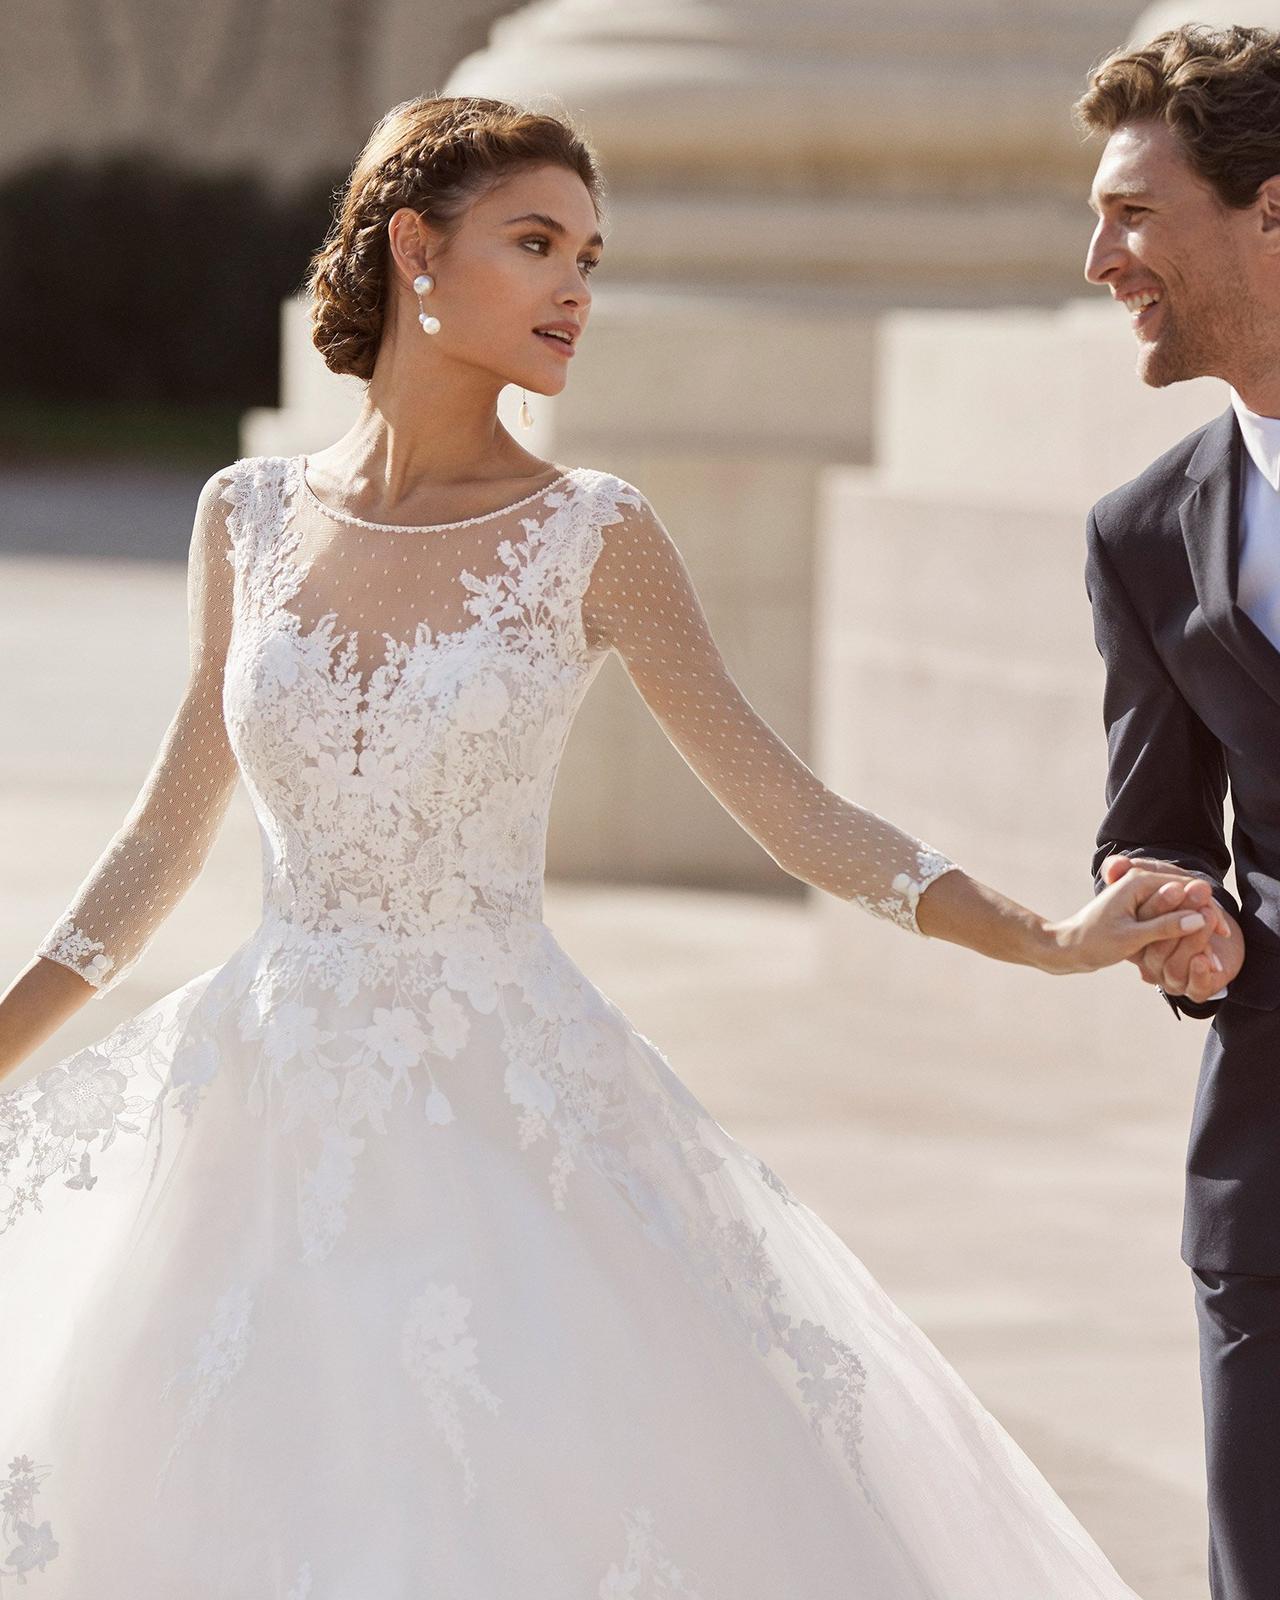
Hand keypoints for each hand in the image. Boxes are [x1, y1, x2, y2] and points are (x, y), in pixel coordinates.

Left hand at [1101, 855, 1243, 1003]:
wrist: (1068, 947)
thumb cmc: (1094, 942)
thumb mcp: (1131, 937)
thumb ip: (1165, 927)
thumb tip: (1199, 918)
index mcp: (1138, 882)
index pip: (1184, 888)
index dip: (1206, 909)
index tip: (1222, 933)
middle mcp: (1140, 882)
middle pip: (1184, 893)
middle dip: (1205, 913)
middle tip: (1224, 937)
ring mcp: (1139, 893)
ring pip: (1177, 903)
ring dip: (1195, 920)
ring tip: (1213, 942)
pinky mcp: (1139, 906)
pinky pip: (1167, 911)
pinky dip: (1181, 925)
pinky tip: (1193, 942)